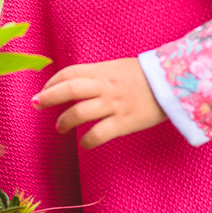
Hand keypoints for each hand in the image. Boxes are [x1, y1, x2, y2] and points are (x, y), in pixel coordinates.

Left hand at [31, 57, 166, 148]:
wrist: (175, 84)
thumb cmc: (147, 77)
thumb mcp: (119, 68)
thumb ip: (99, 75)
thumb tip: (77, 84)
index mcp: (103, 70)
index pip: (70, 73)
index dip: (52, 82)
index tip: (43, 90)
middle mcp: (105, 86)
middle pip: (69, 89)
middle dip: (48, 97)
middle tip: (36, 105)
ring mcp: (114, 104)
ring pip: (80, 112)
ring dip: (64, 121)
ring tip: (60, 127)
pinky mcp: (125, 122)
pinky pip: (99, 133)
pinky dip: (87, 141)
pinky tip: (84, 144)